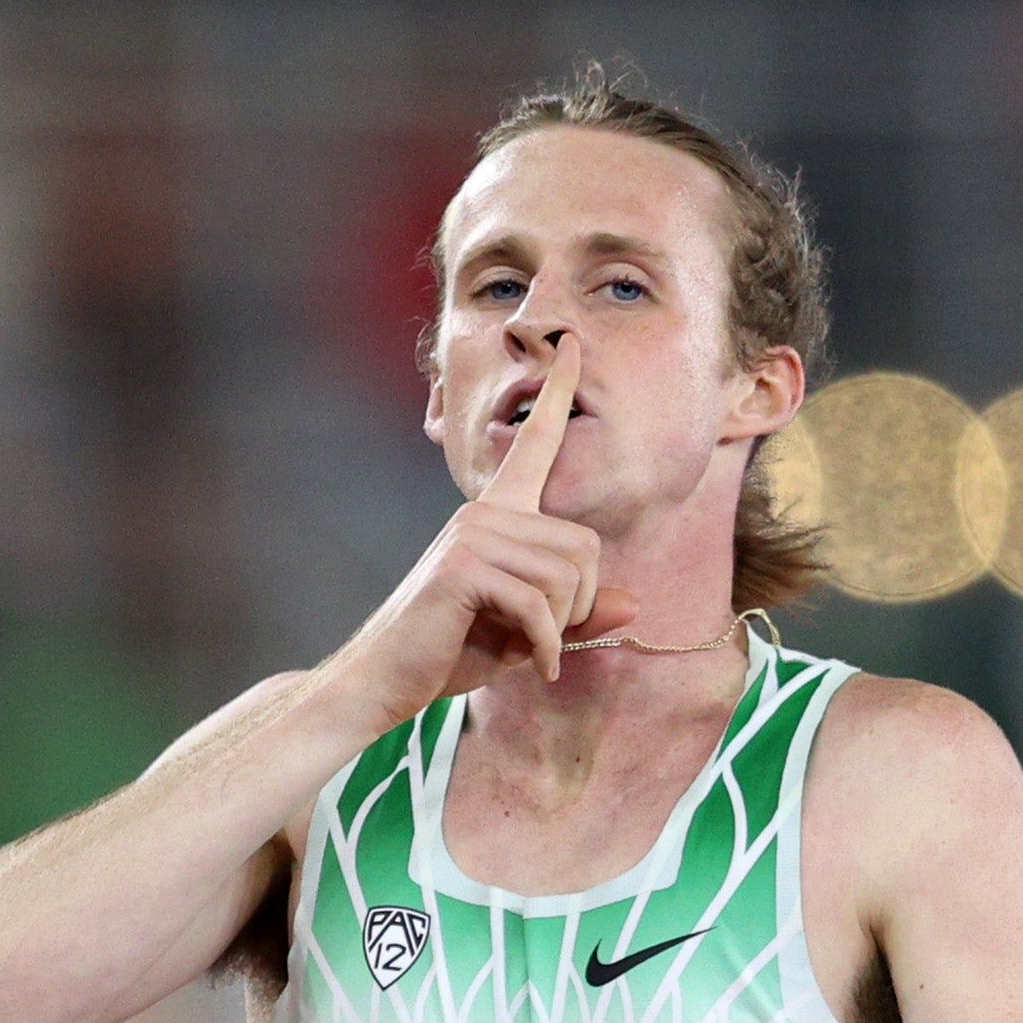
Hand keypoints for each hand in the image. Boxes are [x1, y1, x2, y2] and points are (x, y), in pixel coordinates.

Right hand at [319, 331, 637, 730]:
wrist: (388, 679)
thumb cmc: (455, 650)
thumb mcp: (530, 632)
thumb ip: (579, 614)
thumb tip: (634, 604)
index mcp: (500, 512)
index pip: (536, 442)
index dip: (559, 394)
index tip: (573, 344)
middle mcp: (485, 511)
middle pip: (585, 548)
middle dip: (580, 606)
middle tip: (547, 637)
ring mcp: (471, 533)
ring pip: (568, 578)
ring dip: (561, 629)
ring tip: (529, 648)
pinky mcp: (463, 566)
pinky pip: (540, 606)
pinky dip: (547, 647)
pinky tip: (535, 667)